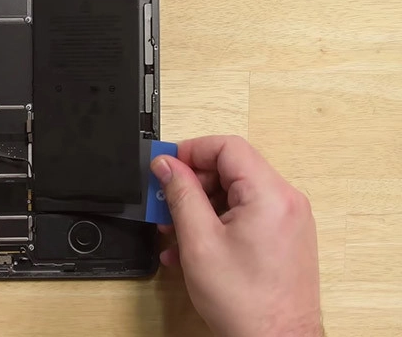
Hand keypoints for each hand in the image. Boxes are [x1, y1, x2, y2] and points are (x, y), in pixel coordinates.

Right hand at [151, 136, 321, 336]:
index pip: (227, 147)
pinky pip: (245, 213)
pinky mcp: (283, 236)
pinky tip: (191, 246)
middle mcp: (285, 201)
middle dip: (192, 183)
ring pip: (234, 193)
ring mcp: (287, 220)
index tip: (166, 166)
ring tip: (174, 231)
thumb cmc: (246, 304)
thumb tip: (166, 165)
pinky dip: (216, 221)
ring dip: (199, 206)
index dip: (191, 151)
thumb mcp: (198, 241)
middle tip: (164, 202)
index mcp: (270, 195)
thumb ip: (180, 194)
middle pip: (230, 168)